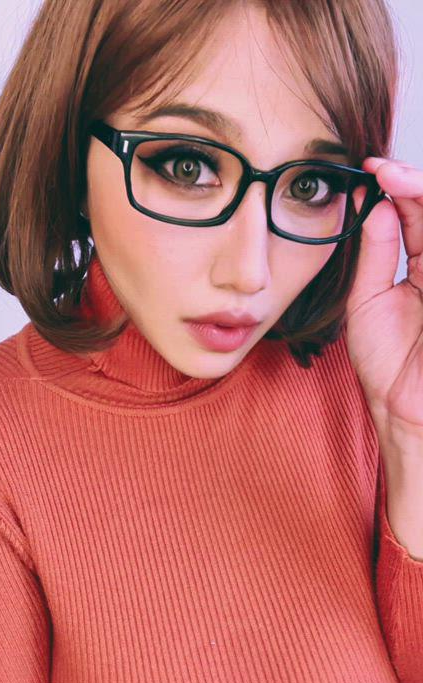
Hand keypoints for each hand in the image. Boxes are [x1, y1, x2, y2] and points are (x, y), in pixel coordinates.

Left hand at [344, 156, 422, 436]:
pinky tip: (417, 206)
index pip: (419, 213)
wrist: (404, 409)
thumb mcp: (368, 300)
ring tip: (398, 182)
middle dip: (415, 183)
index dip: (400, 186)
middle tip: (386, 171)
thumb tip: (372, 203)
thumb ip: (374, 252)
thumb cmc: (387, 363)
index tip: (371, 170)